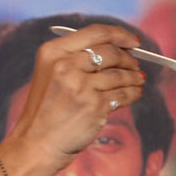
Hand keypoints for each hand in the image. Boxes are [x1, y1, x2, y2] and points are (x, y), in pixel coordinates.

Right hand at [7, 24, 144, 161]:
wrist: (37, 143)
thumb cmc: (46, 110)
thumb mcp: (50, 74)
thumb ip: (76, 58)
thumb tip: (116, 49)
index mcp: (53, 52)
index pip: (95, 32)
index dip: (120, 34)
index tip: (134, 41)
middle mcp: (66, 65)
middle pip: (110, 52)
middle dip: (129, 58)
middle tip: (136, 64)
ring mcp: (81, 86)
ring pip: (119, 74)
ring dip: (133, 77)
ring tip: (138, 79)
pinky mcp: (94, 106)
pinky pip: (122, 95)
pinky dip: (133, 93)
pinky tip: (135, 93)